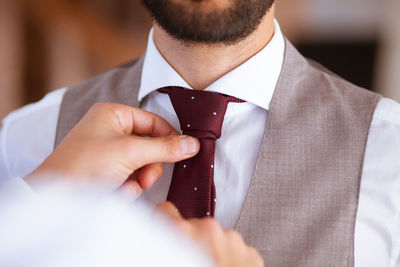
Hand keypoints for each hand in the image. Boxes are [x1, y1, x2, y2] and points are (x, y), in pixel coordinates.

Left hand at [25, 103, 199, 197]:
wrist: (54, 197)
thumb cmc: (85, 165)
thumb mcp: (129, 153)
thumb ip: (164, 148)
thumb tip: (193, 144)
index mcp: (113, 114)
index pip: (153, 121)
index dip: (169, 137)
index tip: (184, 152)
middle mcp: (110, 129)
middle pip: (149, 144)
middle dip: (150, 165)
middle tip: (147, 178)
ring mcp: (106, 150)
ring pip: (141, 163)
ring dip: (140, 178)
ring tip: (129, 187)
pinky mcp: (104, 170)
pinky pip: (129, 175)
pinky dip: (128, 185)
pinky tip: (117, 192)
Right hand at [156, 202, 263, 266]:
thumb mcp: (167, 257)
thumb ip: (165, 242)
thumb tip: (159, 241)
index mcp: (181, 233)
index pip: (166, 209)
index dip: (164, 220)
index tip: (165, 227)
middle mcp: (208, 230)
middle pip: (195, 226)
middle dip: (193, 240)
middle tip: (192, 260)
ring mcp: (233, 241)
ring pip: (218, 239)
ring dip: (214, 251)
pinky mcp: (251, 253)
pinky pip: (237, 251)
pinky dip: (232, 261)